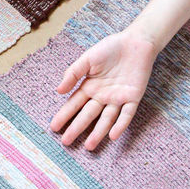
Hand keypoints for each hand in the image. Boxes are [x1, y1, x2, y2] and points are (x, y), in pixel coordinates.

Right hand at [49, 30, 157, 149]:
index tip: (54, 127)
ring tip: (88, 146)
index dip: (65, 115)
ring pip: (106, 119)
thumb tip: (58, 91)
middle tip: (66, 142)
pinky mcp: (132, 98)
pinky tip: (112, 135)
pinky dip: (120, 125)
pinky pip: (126, 114)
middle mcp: (102, 96)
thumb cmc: (110, 48)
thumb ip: (73, 73)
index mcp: (90, 86)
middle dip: (77, 128)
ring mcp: (117, 99)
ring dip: (98, 133)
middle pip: (88, 115)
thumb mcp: (88, 58)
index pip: (75, 104)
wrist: (135, 42)